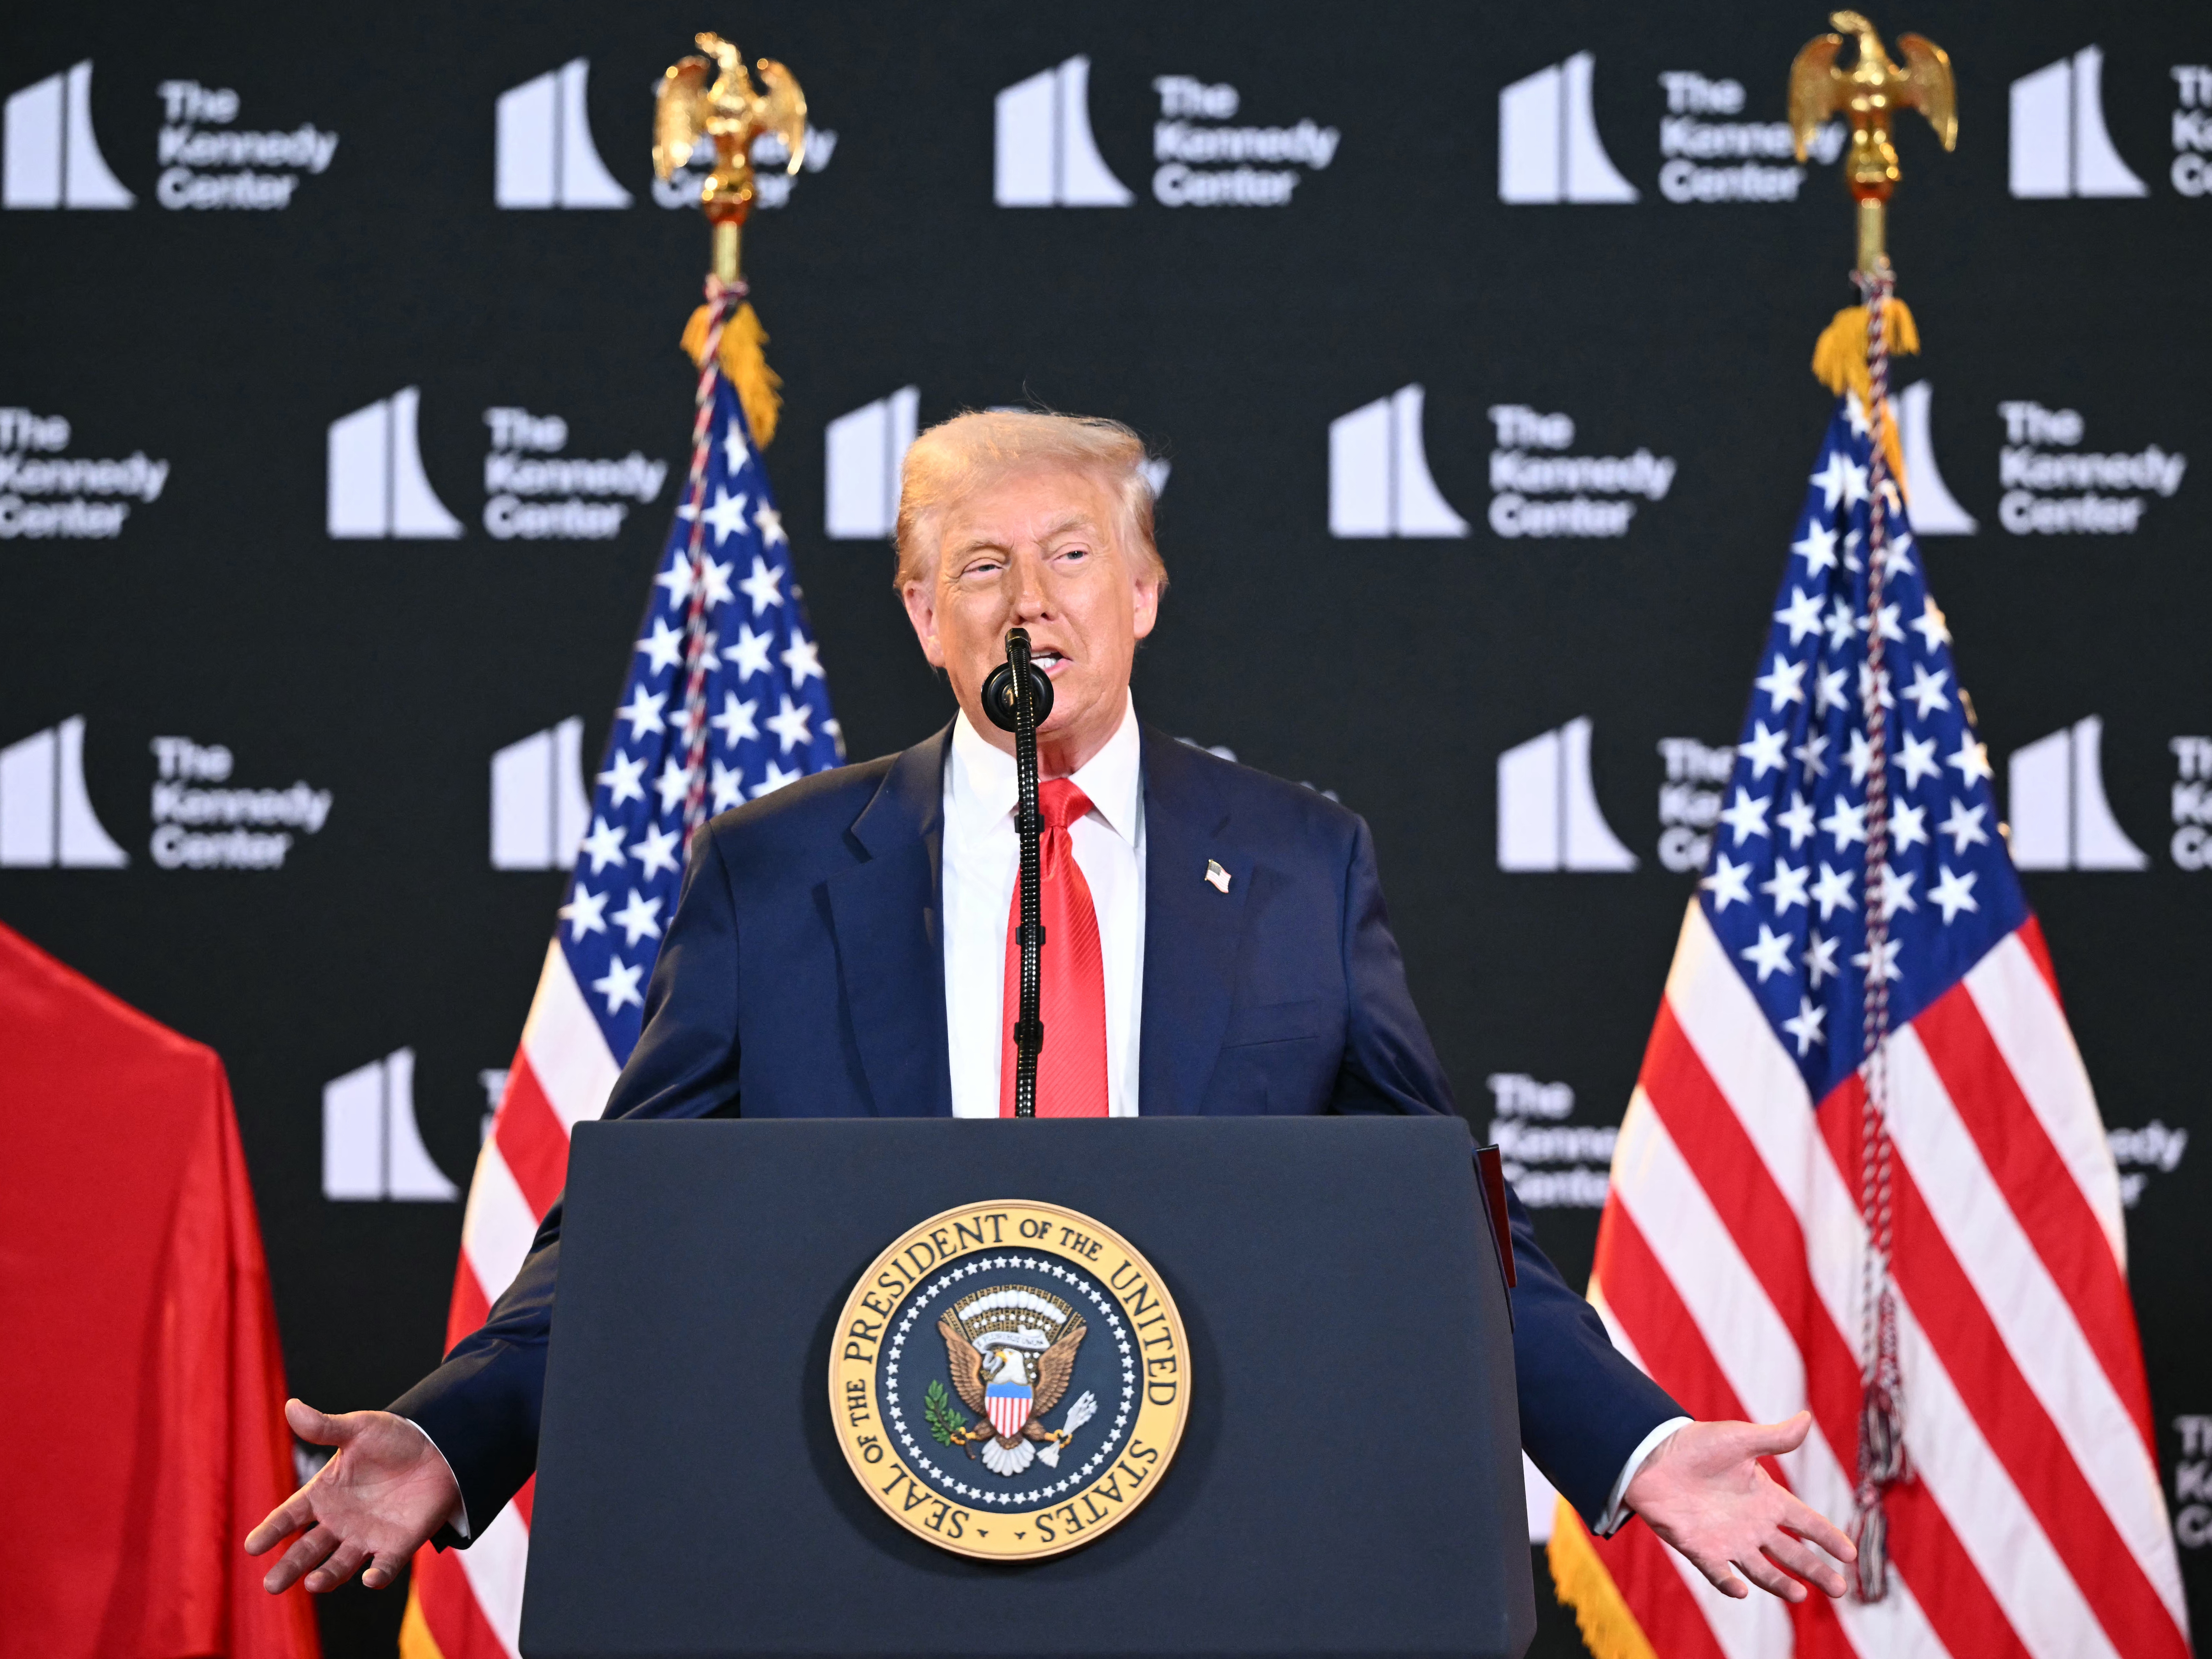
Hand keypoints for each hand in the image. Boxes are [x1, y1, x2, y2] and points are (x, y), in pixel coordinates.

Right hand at [244, 1400, 460, 1593]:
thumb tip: (291, 1406)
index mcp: (324, 1495)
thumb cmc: (394, 1439)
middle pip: (308, 1549)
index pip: (290, 1515)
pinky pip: (385, 1566)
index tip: (251, 1546)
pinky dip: (377, 1575)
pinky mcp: (397, 1545)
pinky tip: (370, 1579)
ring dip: (327, 1576)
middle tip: (271, 1585)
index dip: (271, 1530)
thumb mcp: (359, 1429)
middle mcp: (340, 1522)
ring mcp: (367, 1536)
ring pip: (340, 1564)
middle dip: (290, 1567)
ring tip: (312, 1583)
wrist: (440, 1448)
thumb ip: (325, 1427)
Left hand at [1622, 1411, 1855, 1602]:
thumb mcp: (1740, 1438)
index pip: (1806, 1523)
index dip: (1828, 1537)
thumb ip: (1775, 1438)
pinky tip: (1742, 1590)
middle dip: (1816, 1571)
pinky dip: (1729, 1582)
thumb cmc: (1698, 1445)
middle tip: (1840, 1589)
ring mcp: (1728, 1540)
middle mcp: (1752, 1525)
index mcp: (1766, 1499)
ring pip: (1762, 1570)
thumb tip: (1806, 1418)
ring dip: (1781, 1584)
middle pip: (1792, 1554)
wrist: (1652, 1455)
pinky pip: (1717, 1572)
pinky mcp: (1700, 1548)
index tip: (1851, 1554)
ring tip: (1801, 1595)